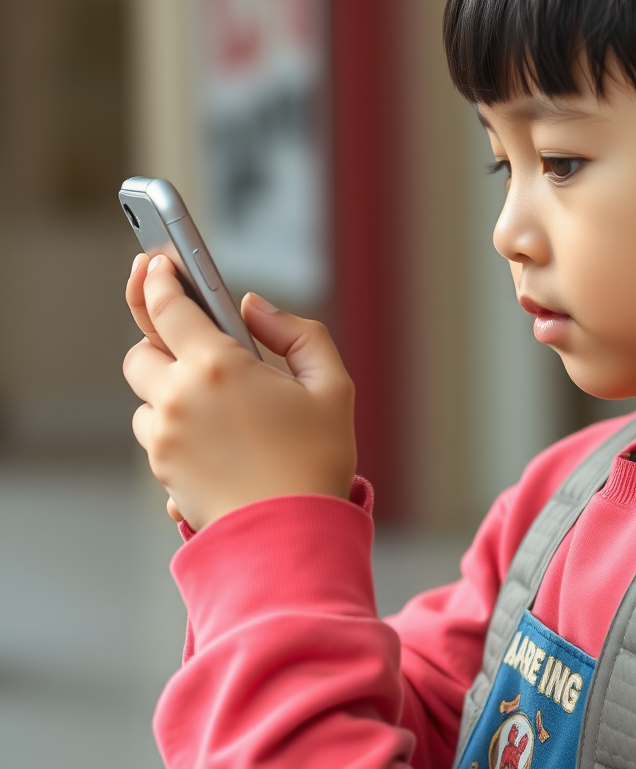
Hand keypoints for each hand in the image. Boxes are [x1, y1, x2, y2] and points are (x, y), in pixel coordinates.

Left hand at [123, 254, 356, 528]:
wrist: (289, 538)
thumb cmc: (316, 461)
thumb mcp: (332, 386)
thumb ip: (298, 333)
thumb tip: (255, 308)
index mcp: (217, 366)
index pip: (169, 306)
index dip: (160, 277)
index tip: (157, 260)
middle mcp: (178, 398)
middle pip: (141, 350)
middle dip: (162, 340)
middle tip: (195, 342)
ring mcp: (163, 438)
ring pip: (146, 397)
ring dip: (171, 390)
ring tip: (221, 404)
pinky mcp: (161, 471)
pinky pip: (157, 434)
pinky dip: (177, 426)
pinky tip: (219, 438)